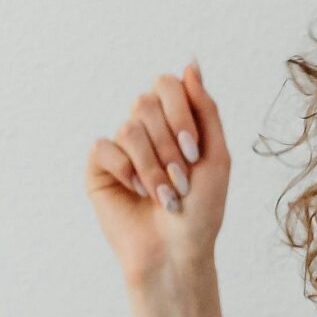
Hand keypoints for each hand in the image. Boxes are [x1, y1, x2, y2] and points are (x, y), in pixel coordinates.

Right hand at [85, 60, 229, 285]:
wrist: (177, 252)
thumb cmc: (202, 211)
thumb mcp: (217, 155)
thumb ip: (205, 107)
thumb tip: (190, 63)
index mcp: (174, 121)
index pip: (167, 85)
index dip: (179, 113)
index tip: (193, 151)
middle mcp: (146, 128)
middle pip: (145, 102)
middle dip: (168, 145)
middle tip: (180, 180)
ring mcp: (121, 147)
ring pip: (129, 128)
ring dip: (152, 166)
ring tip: (163, 196)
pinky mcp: (99, 168)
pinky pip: (104, 148)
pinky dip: (126, 172)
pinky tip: (136, 193)